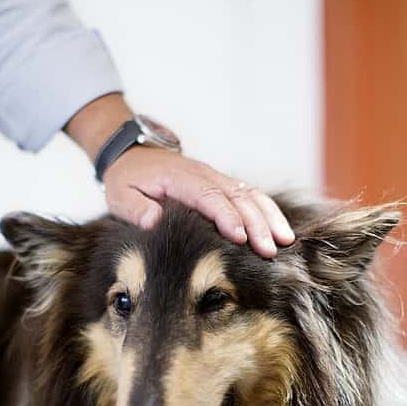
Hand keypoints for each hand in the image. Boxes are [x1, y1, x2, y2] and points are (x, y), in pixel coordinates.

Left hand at [102, 147, 293, 257]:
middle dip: (257, 223)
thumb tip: (154, 221)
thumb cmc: (128, 179)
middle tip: (270, 250)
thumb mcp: (121, 195)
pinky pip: (251, 195)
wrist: (135, 155)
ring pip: (251, 194)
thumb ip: (137, 209)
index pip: (209, 197)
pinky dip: (268, 211)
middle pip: (238, 197)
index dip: (227, 217)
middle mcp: (205, 175)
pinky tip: (281, 230)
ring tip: (285, 241)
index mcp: (181, 178)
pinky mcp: (223, 184)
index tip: (241, 239)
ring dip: (270, 217)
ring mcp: (217, 178)